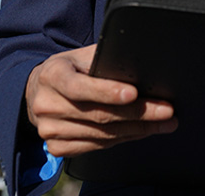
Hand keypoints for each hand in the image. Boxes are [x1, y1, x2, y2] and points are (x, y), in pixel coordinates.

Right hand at [25, 44, 177, 156]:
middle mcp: (47, 104)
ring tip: (163, 122)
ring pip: (102, 134)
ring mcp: (50, 129)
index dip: (107, 91)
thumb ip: (105, 58)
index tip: (134, 93)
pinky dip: (124, 139)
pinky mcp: (57, 147)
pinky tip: (141, 131)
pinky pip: (98, 146)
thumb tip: (142, 64)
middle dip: (138, 113)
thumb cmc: (70, 70)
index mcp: (52, 75)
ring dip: (138, 129)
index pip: (79, 86)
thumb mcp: (81, 56)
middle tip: (166, 110)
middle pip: (98, 114)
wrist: (38, 92)